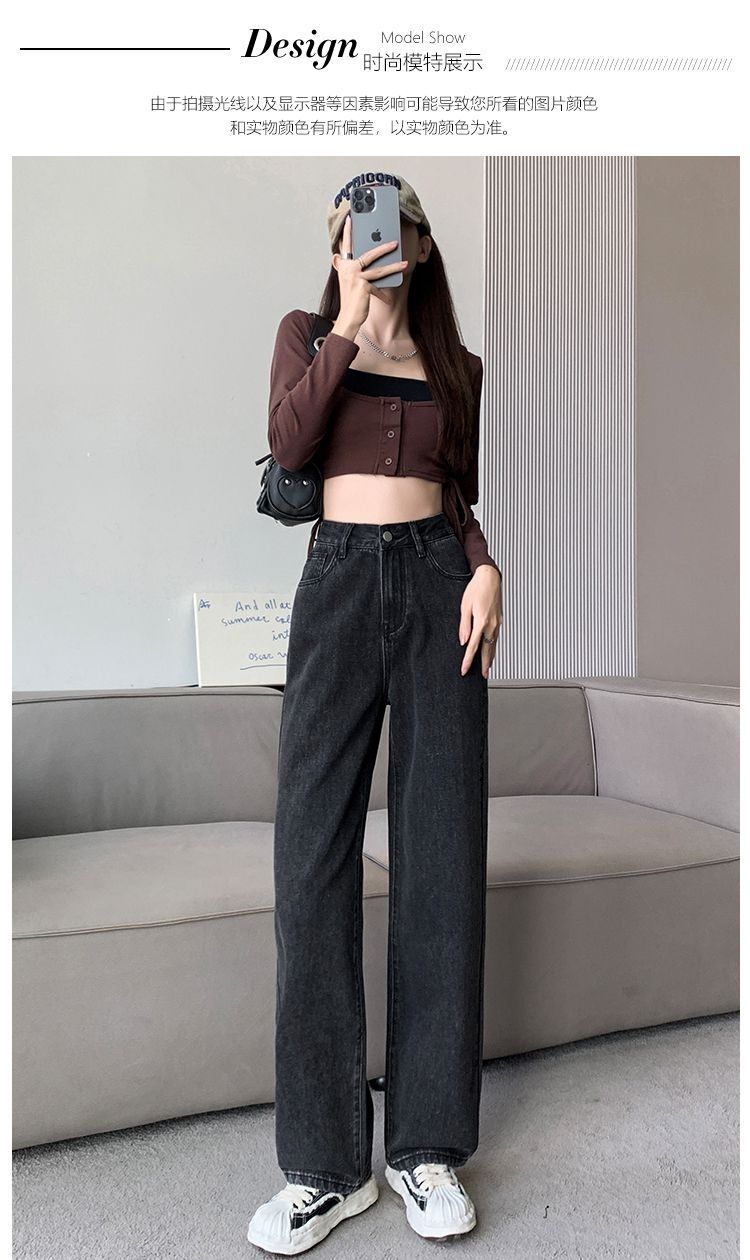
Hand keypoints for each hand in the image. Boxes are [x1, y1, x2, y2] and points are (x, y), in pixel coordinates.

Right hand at [331, 213, 408, 334]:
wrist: (347, 317)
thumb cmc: (350, 299)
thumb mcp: (350, 281)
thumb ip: (353, 268)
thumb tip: (366, 258)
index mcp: (343, 265)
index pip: (346, 245)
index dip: (348, 231)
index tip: (350, 218)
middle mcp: (347, 269)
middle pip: (368, 255)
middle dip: (383, 248)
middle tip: (395, 242)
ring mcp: (355, 277)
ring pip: (378, 270)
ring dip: (393, 267)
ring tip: (405, 264)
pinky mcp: (363, 287)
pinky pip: (378, 288)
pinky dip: (384, 295)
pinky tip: (389, 300)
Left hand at [458, 566, 502, 678]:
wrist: (490, 577)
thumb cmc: (476, 588)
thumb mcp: (465, 606)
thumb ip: (464, 625)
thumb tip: (464, 641)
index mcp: (482, 621)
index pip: (473, 646)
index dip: (468, 660)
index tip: (464, 669)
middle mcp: (492, 624)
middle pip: (488, 650)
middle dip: (484, 664)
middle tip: (482, 676)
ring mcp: (497, 623)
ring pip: (494, 645)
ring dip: (491, 658)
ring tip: (487, 668)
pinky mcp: (499, 620)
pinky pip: (496, 638)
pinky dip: (494, 647)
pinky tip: (492, 651)